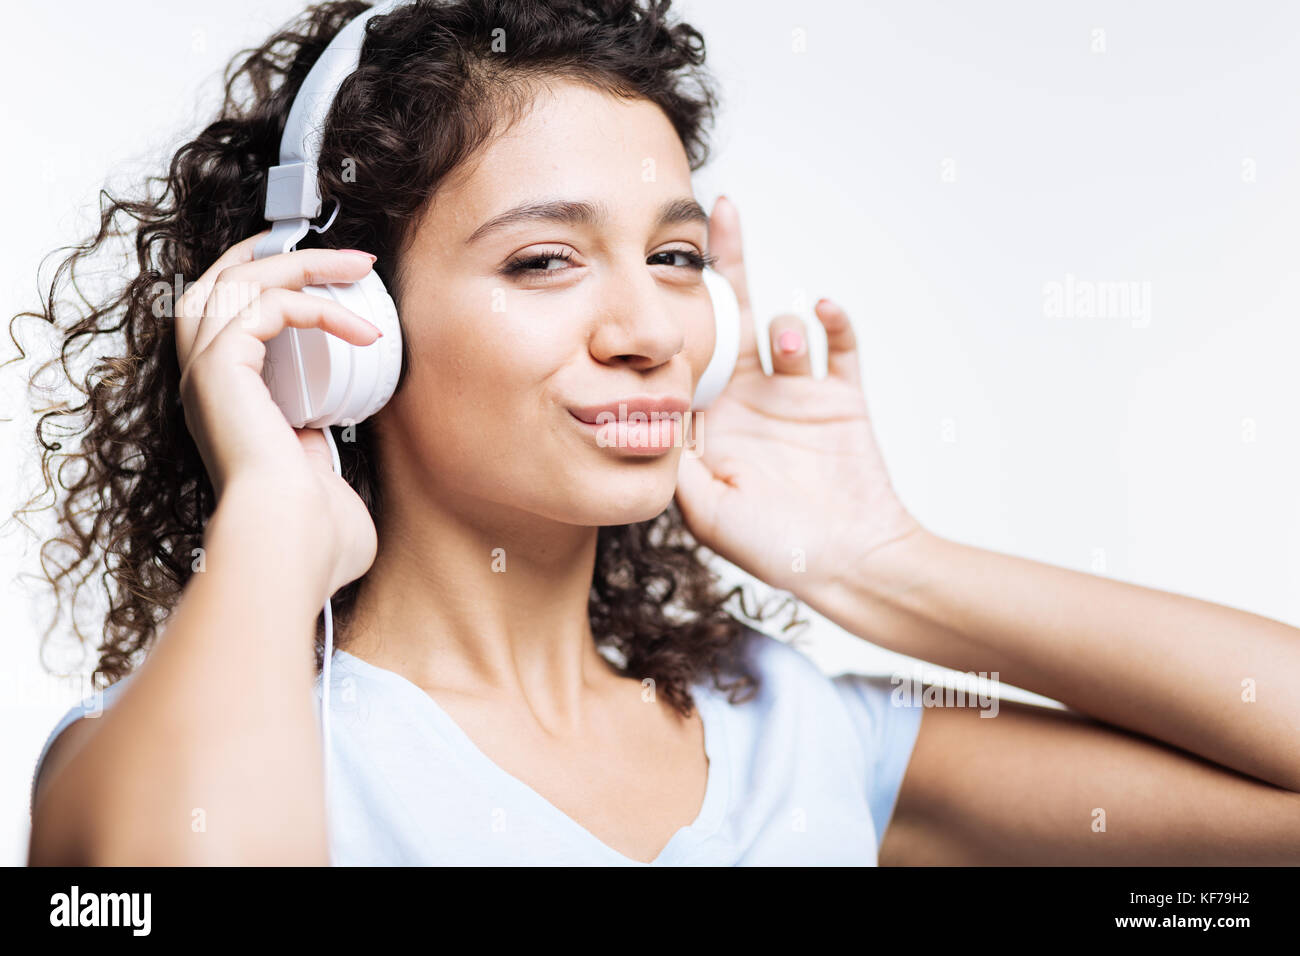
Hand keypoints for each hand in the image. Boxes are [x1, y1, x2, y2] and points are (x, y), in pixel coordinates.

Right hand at [174, 233, 383, 595]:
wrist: (292, 546)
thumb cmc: (312, 535)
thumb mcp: (322, 481)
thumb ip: (322, 456)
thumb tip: (335, 447)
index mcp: (225, 404)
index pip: (229, 318)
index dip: (272, 286)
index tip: (330, 280)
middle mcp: (204, 382)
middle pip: (223, 282)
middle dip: (285, 256)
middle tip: (348, 256)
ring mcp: (205, 373)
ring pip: (241, 281)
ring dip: (305, 265)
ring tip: (362, 267)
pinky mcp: (220, 368)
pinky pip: (268, 307)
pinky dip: (318, 308)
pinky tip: (361, 330)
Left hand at [675, 197, 922, 596]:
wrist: (849, 564)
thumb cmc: (774, 547)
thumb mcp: (705, 510)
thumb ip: (676, 460)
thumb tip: (643, 411)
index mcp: (711, 422)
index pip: (685, 356)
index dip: (673, 316)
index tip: (654, 267)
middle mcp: (748, 400)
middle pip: (733, 322)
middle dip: (726, 270)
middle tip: (717, 214)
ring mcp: (797, 396)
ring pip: (783, 331)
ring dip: (784, 324)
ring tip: (786, 338)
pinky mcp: (842, 398)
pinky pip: (841, 348)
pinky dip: (834, 322)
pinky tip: (823, 309)